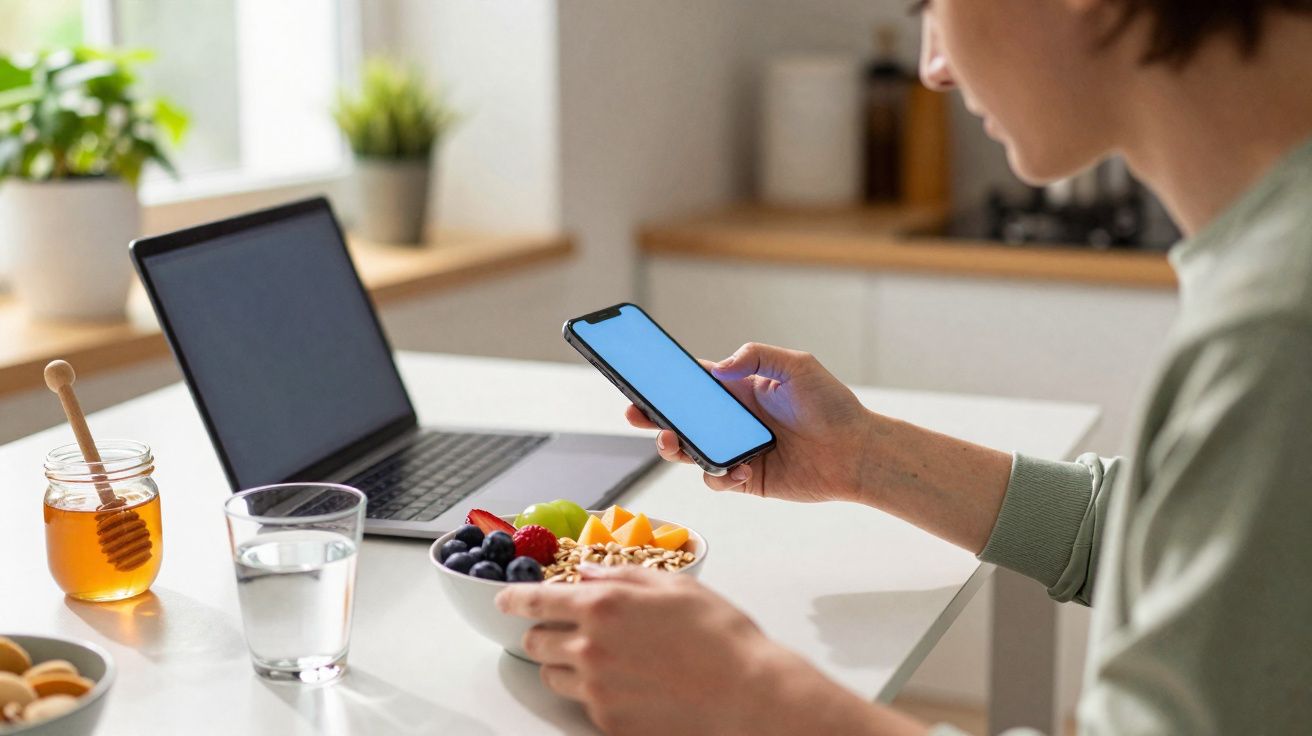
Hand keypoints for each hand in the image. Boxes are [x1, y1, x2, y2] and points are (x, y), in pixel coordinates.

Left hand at [497, 566, 927, 735]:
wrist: (748, 695)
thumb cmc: (721, 637)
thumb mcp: (675, 585)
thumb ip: (622, 577)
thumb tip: (588, 574)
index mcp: (602, 606)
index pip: (536, 599)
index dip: (515, 596)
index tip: (505, 598)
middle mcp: (590, 649)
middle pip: (537, 642)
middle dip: (544, 631)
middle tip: (565, 628)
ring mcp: (597, 691)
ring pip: (554, 678)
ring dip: (565, 665)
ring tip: (600, 659)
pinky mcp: (609, 723)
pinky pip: (584, 706)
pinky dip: (594, 693)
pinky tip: (628, 684)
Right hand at [625, 342, 871, 502]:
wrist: (857, 452)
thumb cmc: (832, 406)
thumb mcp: (797, 366)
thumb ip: (757, 356)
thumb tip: (719, 367)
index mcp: (738, 390)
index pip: (693, 382)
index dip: (664, 380)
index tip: (639, 376)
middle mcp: (732, 420)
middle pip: (680, 418)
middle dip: (653, 416)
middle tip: (636, 414)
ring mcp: (736, 450)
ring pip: (690, 450)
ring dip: (674, 447)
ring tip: (673, 443)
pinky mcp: (745, 478)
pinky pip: (716, 478)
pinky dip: (719, 475)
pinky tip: (739, 469)